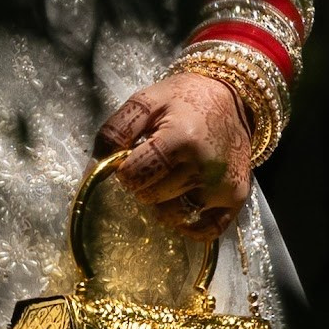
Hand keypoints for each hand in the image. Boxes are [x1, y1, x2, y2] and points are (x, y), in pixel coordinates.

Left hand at [95, 72, 253, 235]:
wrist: (232, 97)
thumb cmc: (183, 99)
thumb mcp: (145, 101)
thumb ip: (114, 131)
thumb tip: (92, 170)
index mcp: (181, 138)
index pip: (133, 176)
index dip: (125, 169)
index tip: (134, 155)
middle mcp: (204, 166)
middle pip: (151, 197)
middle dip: (145, 183)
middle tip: (156, 163)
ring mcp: (223, 185)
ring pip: (173, 215)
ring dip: (164, 202)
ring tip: (172, 176)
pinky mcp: (236, 198)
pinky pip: (206, 230)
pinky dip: (189, 226)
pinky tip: (183, 204)